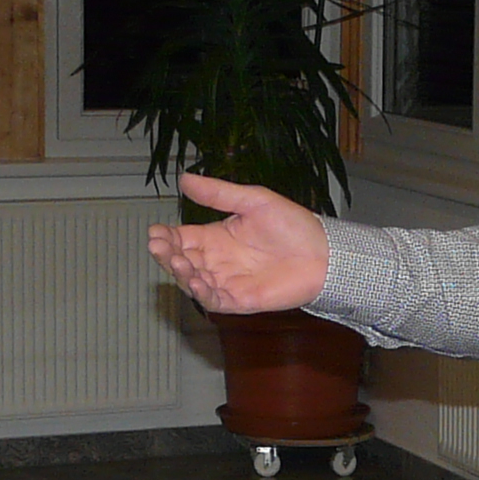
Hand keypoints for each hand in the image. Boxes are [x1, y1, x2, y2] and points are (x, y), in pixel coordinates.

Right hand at [146, 174, 330, 314]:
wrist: (323, 253)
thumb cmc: (293, 225)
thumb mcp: (253, 201)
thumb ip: (218, 194)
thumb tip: (184, 179)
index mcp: (216, 236)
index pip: (180, 238)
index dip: (165, 237)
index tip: (155, 232)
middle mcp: (217, 260)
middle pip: (180, 260)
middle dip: (166, 255)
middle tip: (159, 246)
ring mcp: (226, 281)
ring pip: (192, 281)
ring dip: (180, 273)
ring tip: (178, 262)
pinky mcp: (239, 300)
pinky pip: (213, 300)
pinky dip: (202, 293)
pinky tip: (196, 281)